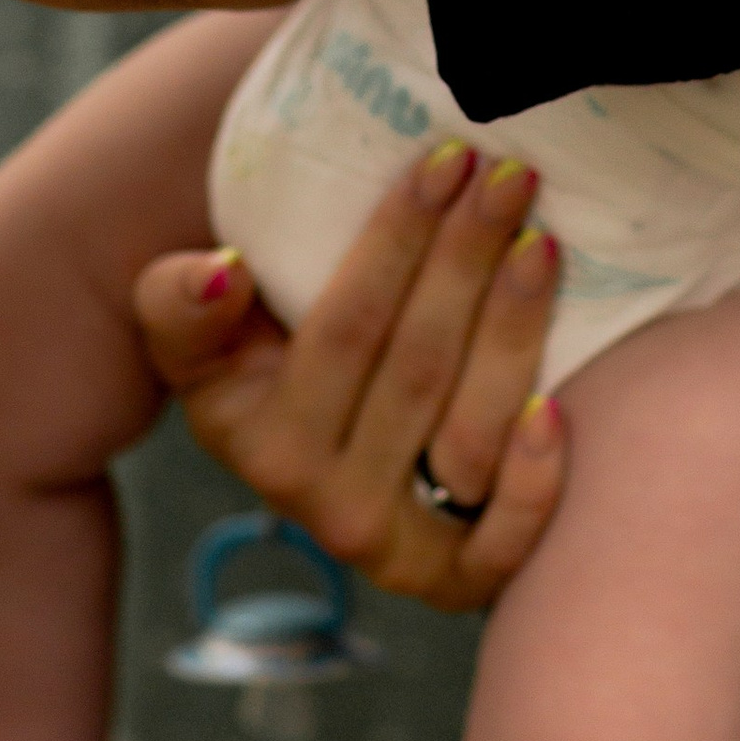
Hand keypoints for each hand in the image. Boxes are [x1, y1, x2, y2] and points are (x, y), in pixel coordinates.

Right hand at [134, 137, 564, 608]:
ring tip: (542, 243)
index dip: (398, 240)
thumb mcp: (195, 341)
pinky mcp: (460, 581)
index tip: (445, 159)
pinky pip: (505, 540)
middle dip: (468, 261)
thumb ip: (181, 304)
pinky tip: (558, 404)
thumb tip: (222, 273)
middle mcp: (328, 507)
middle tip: (510, 177)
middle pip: (418, 368)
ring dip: (513, 334)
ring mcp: (397, 548)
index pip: (345, 328)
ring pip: (469, 434)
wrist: (316, 469)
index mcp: (264, 444)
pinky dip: (536, 480)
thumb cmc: (260, 368)